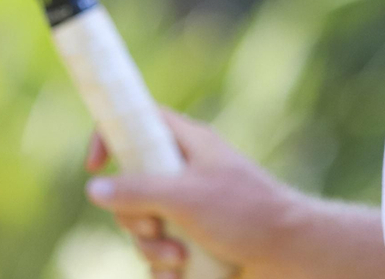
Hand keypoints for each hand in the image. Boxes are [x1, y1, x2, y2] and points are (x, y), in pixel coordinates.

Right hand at [83, 111, 318, 278]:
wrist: (290, 255)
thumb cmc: (246, 214)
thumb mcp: (184, 197)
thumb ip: (136, 190)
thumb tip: (94, 188)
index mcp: (188, 145)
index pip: (138, 121)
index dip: (111, 134)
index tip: (93, 165)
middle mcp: (186, 173)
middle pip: (131, 185)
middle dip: (134, 216)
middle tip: (155, 227)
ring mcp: (190, 209)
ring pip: (144, 226)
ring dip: (152, 249)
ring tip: (180, 258)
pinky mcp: (196, 242)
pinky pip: (161, 255)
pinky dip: (165, 270)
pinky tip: (181, 277)